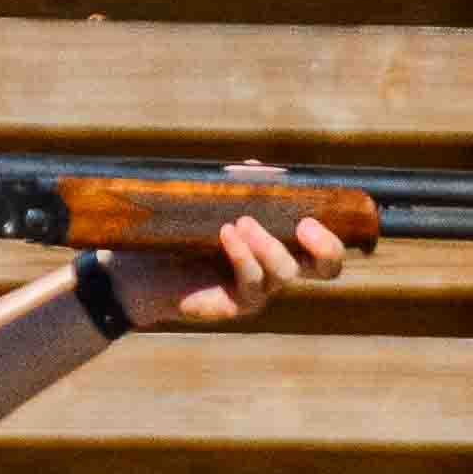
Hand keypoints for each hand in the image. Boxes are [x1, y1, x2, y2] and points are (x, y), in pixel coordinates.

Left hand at [88, 210, 353, 332]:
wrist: (137, 269)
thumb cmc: (176, 232)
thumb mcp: (209, 203)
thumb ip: (236, 188)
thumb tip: (258, 168)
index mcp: (281, 243)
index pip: (324, 243)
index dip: (335, 233)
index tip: (315, 214)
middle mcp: (277, 269)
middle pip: (327, 268)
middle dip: (326, 247)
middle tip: (306, 225)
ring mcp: (259, 290)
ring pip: (285, 272)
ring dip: (269, 244)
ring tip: (241, 222)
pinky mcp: (235, 305)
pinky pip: (251, 283)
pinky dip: (243, 255)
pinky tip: (227, 234)